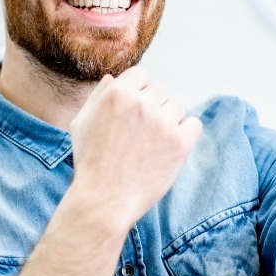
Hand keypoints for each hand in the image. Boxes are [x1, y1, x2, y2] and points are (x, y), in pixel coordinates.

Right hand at [69, 66, 201, 228]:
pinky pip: (194, 124)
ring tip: (152, 143)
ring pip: (177, 107)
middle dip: (153, 107)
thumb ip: (98, 96)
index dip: (139, 90)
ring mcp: (163, 122)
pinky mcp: (181, 142)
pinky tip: (169, 147)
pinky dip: (186, 133)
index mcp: (118, 93)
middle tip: (141, 133)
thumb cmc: (91, 162)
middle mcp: (142, 103)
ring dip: (168, 120)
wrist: (104, 200)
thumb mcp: (81, 123)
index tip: (136, 109)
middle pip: (160, 91)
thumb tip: (113, 78)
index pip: (142, 74)